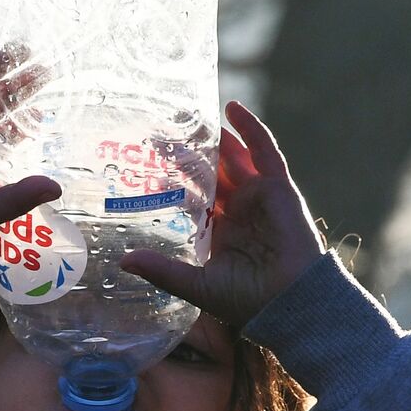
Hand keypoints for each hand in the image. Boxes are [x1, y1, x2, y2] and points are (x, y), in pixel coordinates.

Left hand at [119, 100, 327, 328]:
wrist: (288, 302)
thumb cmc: (247, 299)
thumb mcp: (195, 285)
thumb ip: (162, 270)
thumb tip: (123, 262)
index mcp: (220, 230)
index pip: (193, 197)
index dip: (172, 181)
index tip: (145, 164)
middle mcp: (238, 210)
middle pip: (210, 172)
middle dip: (188, 154)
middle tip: (159, 134)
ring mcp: (258, 196)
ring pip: (232, 158)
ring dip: (213, 137)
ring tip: (189, 116)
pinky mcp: (278, 188)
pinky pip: (264, 152)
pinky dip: (250, 129)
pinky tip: (231, 108)